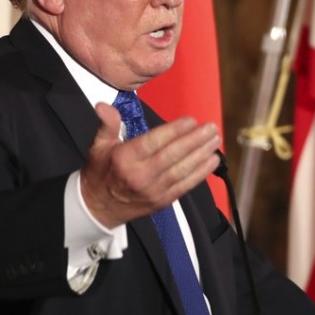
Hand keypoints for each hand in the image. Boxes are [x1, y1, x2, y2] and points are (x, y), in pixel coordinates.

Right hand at [80, 102, 220, 227]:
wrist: (98, 208)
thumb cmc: (101, 173)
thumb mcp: (98, 146)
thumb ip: (107, 124)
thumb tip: (104, 105)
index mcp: (124, 159)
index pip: (153, 142)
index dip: (174, 131)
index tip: (191, 120)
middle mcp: (140, 175)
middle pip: (172, 155)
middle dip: (195, 140)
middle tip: (211, 127)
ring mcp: (153, 190)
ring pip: (182, 170)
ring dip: (201, 154)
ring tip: (215, 140)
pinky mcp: (163, 201)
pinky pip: (185, 185)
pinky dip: (201, 173)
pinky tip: (213, 160)